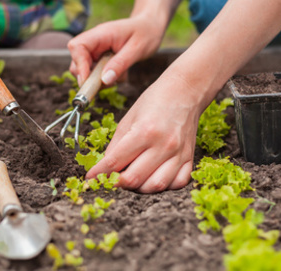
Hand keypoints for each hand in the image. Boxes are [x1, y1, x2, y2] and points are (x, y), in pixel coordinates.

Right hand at [68, 14, 165, 86]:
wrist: (151, 26)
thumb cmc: (146, 33)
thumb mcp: (137, 49)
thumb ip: (120, 64)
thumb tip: (104, 80)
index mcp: (100, 34)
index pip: (77, 47)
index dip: (79, 66)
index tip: (88, 81)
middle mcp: (94, 41)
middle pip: (76, 61)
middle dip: (88, 76)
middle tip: (107, 83)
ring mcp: (96, 50)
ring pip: (84, 70)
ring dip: (97, 79)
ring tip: (118, 76)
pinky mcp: (100, 58)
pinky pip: (94, 72)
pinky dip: (104, 79)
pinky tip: (119, 74)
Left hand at [86, 74, 201, 192]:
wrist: (185, 91)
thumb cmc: (155, 101)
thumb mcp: (128, 118)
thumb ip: (116, 145)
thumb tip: (105, 167)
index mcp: (144, 131)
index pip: (115, 162)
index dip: (99, 174)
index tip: (90, 179)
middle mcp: (163, 145)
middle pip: (134, 179)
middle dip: (116, 183)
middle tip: (109, 180)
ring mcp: (179, 153)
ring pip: (156, 186)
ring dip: (139, 188)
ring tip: (130, 180)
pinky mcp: (190, 158)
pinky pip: (178, 183)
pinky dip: (163, 186)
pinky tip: (153, 178)